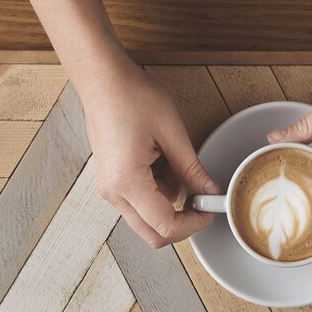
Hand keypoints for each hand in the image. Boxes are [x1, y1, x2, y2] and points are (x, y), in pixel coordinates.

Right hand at [83, 60, 219, 247]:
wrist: (102, 79)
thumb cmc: (130, 96)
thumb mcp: (171, 132)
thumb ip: (192, 168)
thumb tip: (209, 191)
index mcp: (127, 181)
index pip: (164, 226)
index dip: (193, 224)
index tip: (209, 210)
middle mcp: (113, 192)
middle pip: (153, 233)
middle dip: (182, 221)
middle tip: (201, 198)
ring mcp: (109, 188)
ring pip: (148, 217)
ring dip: (169, 200)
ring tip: (172, 159)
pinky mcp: (111, 181)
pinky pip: (140, 200)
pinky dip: (157, 188)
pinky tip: (159, 158)